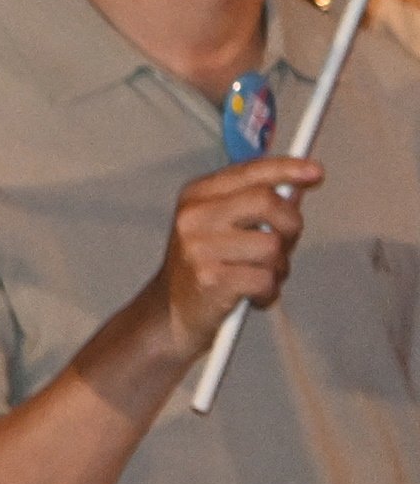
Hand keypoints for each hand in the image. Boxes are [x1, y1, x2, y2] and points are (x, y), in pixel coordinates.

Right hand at [148, 154, 314, 361]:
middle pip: (266, 202)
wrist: (169, 314)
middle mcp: (194, 216)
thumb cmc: (205, 269)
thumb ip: (255, 207)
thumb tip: (295, 190)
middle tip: (283, 244)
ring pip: (272, 246)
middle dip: (290, 226)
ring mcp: (200, 248)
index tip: (314, 171)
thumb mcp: (221, 227)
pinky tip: (252, 295)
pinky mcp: (211, 280)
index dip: (287, 169)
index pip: (249, 172)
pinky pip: (266, 280)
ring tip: (259, 276)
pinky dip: (268, 292)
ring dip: (277, 268)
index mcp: (197, 196)